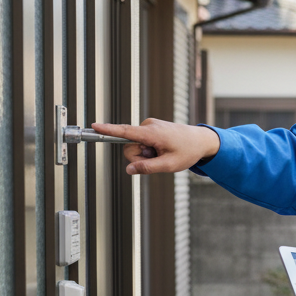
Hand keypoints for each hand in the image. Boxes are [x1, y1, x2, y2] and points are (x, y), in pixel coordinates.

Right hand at [90, 118, 219, 175]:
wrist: (201, 140)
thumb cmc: (188, 151)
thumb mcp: (169, 165)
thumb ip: (148, 168)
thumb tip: (129, 170)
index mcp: (152, 133)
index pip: (125, 132)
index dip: (108, 130)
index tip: (94, 126)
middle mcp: (148, 126)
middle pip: (129, 147)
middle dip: (139, 158)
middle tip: (157, 159)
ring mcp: (149, 126)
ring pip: (135, 146)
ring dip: (146, 154)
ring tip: (163, 153)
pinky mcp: (151, 128)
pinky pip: (142, 142)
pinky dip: (150, 149)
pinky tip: (163, 149)